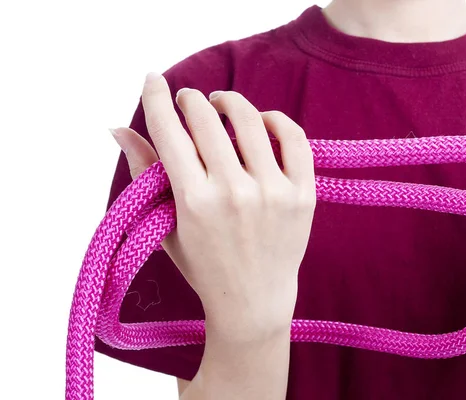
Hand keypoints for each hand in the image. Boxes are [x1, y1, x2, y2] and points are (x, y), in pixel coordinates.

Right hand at [110, 72, 315, 340]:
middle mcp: (234, 192)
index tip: (153, 80)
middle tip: (187, 99)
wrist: (253, 301)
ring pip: (250, 121)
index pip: (169, 132)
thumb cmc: (204, 265)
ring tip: (221, 103)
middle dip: (190, 99)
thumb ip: (144, 173)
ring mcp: (273, 192)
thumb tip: (117, 128)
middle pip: (206, 119)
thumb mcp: (166, 225)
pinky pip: (294, 138)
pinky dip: (277, 120)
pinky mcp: (303, 195)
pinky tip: (262, 121)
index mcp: (194, 201)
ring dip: (229, 102)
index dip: (156, 98)